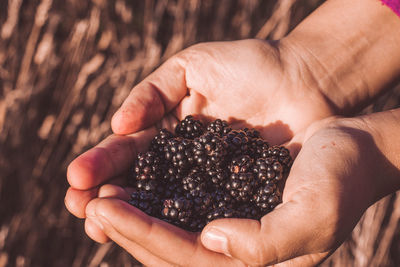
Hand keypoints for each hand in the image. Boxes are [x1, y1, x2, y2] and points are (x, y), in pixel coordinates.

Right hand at [66, 39, 335, 242]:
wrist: (304, 79)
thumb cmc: (249, 66)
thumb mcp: (192, 67)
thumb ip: (152, 91)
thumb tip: (118, 124)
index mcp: (169, 132)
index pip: (127, 152)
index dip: (102, 166)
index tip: (77, 180)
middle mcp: (183, 163)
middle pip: (138, 185)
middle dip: (107, 197)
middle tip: (79, 207)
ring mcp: (209, 184)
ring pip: (164, 205)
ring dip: (132, 218)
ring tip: (98, 225)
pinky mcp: (238, 199)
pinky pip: (205, 214)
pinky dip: (179, 225)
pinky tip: (153, 234)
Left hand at [83, 117, 394, 265]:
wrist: (353, 145)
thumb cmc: (341, 178)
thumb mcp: (315, 215)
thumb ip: (266, 241)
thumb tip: (209, 239)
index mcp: (249, 261)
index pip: (183, 257)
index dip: (140, 233)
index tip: (102, 209)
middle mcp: (231, 245)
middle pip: (164, 244)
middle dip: (122, 224)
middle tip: (82, 201)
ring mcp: (224, 219)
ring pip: (165, 221)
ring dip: (127, 207)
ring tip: (91, 190)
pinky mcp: (223, 192)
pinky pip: (178, 196)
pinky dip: (149, 187)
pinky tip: (127, 175)